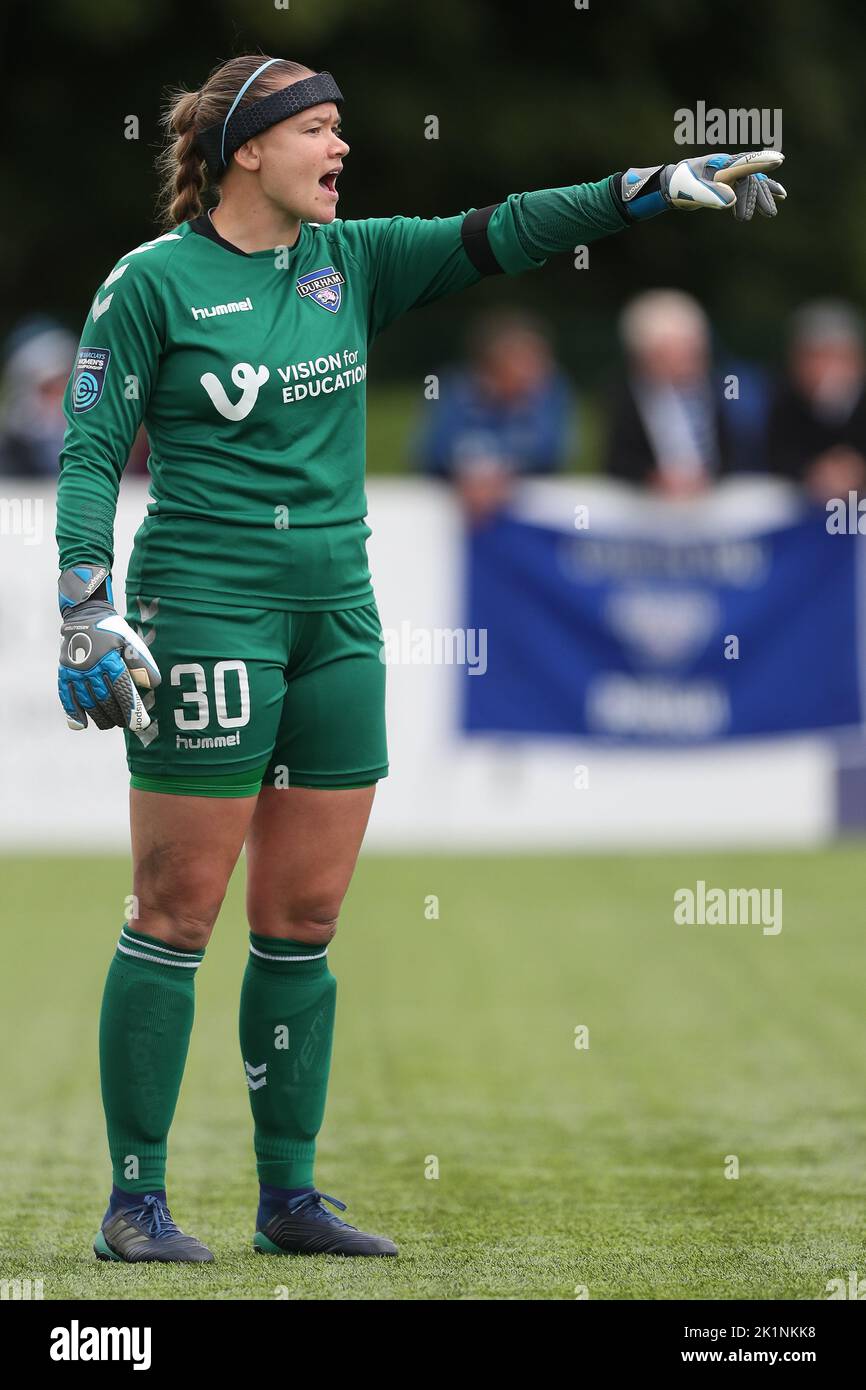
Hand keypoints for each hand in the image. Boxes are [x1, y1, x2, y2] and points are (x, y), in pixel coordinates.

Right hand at [58, 564, 160, 731]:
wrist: (84, 615)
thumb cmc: (113, 632)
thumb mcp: (131, 642)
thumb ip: (142, 664)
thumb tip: (154, 685)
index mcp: (110, 660)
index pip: (123, 691)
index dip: (133, 710)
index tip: (142, 724)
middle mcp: (92, 668)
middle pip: (106, 701)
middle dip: (119, 716)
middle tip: (127, 723)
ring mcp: (76, 672)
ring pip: (88, 703)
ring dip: (101, 717)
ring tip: (111, 723)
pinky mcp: (64, 673)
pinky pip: (66, 697)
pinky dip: (73, 713)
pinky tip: (81, 725)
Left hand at [619, 150, 785, 221]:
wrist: (672, 185)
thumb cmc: (681, 186)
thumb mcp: (693, 192)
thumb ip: (711, 194)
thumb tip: (732, 201)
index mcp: (720, 165)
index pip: (744, 163)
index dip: (761, 162)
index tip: (778, 159)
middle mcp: (729, 166)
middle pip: (751, 178)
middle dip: (760, 196)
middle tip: (769, 214)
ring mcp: (730, 174)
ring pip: (752, 183)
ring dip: (762, 197)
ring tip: (772, 212)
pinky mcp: (729, 182)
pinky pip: (750, 185)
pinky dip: (762, 192)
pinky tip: (777, 197)